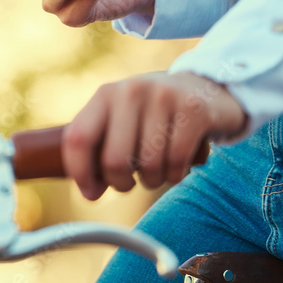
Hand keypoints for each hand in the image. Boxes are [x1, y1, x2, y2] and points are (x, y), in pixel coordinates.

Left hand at [61, 71, 246, 199]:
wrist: (204, 89)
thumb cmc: (153, 117)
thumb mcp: (121, 122)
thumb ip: (100, 151)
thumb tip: (91, 192)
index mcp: (105, 95)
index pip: (78, 138)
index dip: (81, 173)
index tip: (91, 193)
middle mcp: (131, 91)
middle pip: (113, 160)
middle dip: (120, 183)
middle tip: (129, 183)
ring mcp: (163, 97)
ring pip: (148, 165)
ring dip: (152, 181)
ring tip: (155, 172)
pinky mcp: (193, 110)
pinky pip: (176, 162)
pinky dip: (175, 175)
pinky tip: (176, 168)